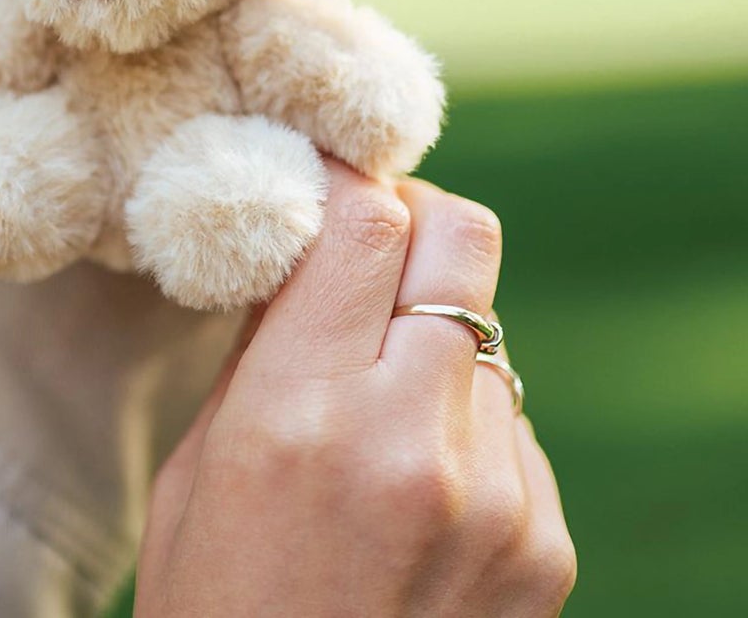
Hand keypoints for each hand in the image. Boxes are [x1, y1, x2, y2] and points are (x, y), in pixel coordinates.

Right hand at [134, 165, 575, 616]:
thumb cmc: (217, 610)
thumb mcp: (201, 465)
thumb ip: (268, 344)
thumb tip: (313, 241)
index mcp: (301, 411)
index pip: (367, 218)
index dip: (352, 176)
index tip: (333, 174)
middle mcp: (413, 436)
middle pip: (462, 237)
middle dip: (419, 220)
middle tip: (379, 246)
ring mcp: (498, 493)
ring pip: (489, 332)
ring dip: (439, 337)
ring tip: (385, 409)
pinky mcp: (546, 541)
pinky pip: (515, 423)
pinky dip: (468, 423)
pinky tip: (419, 491)